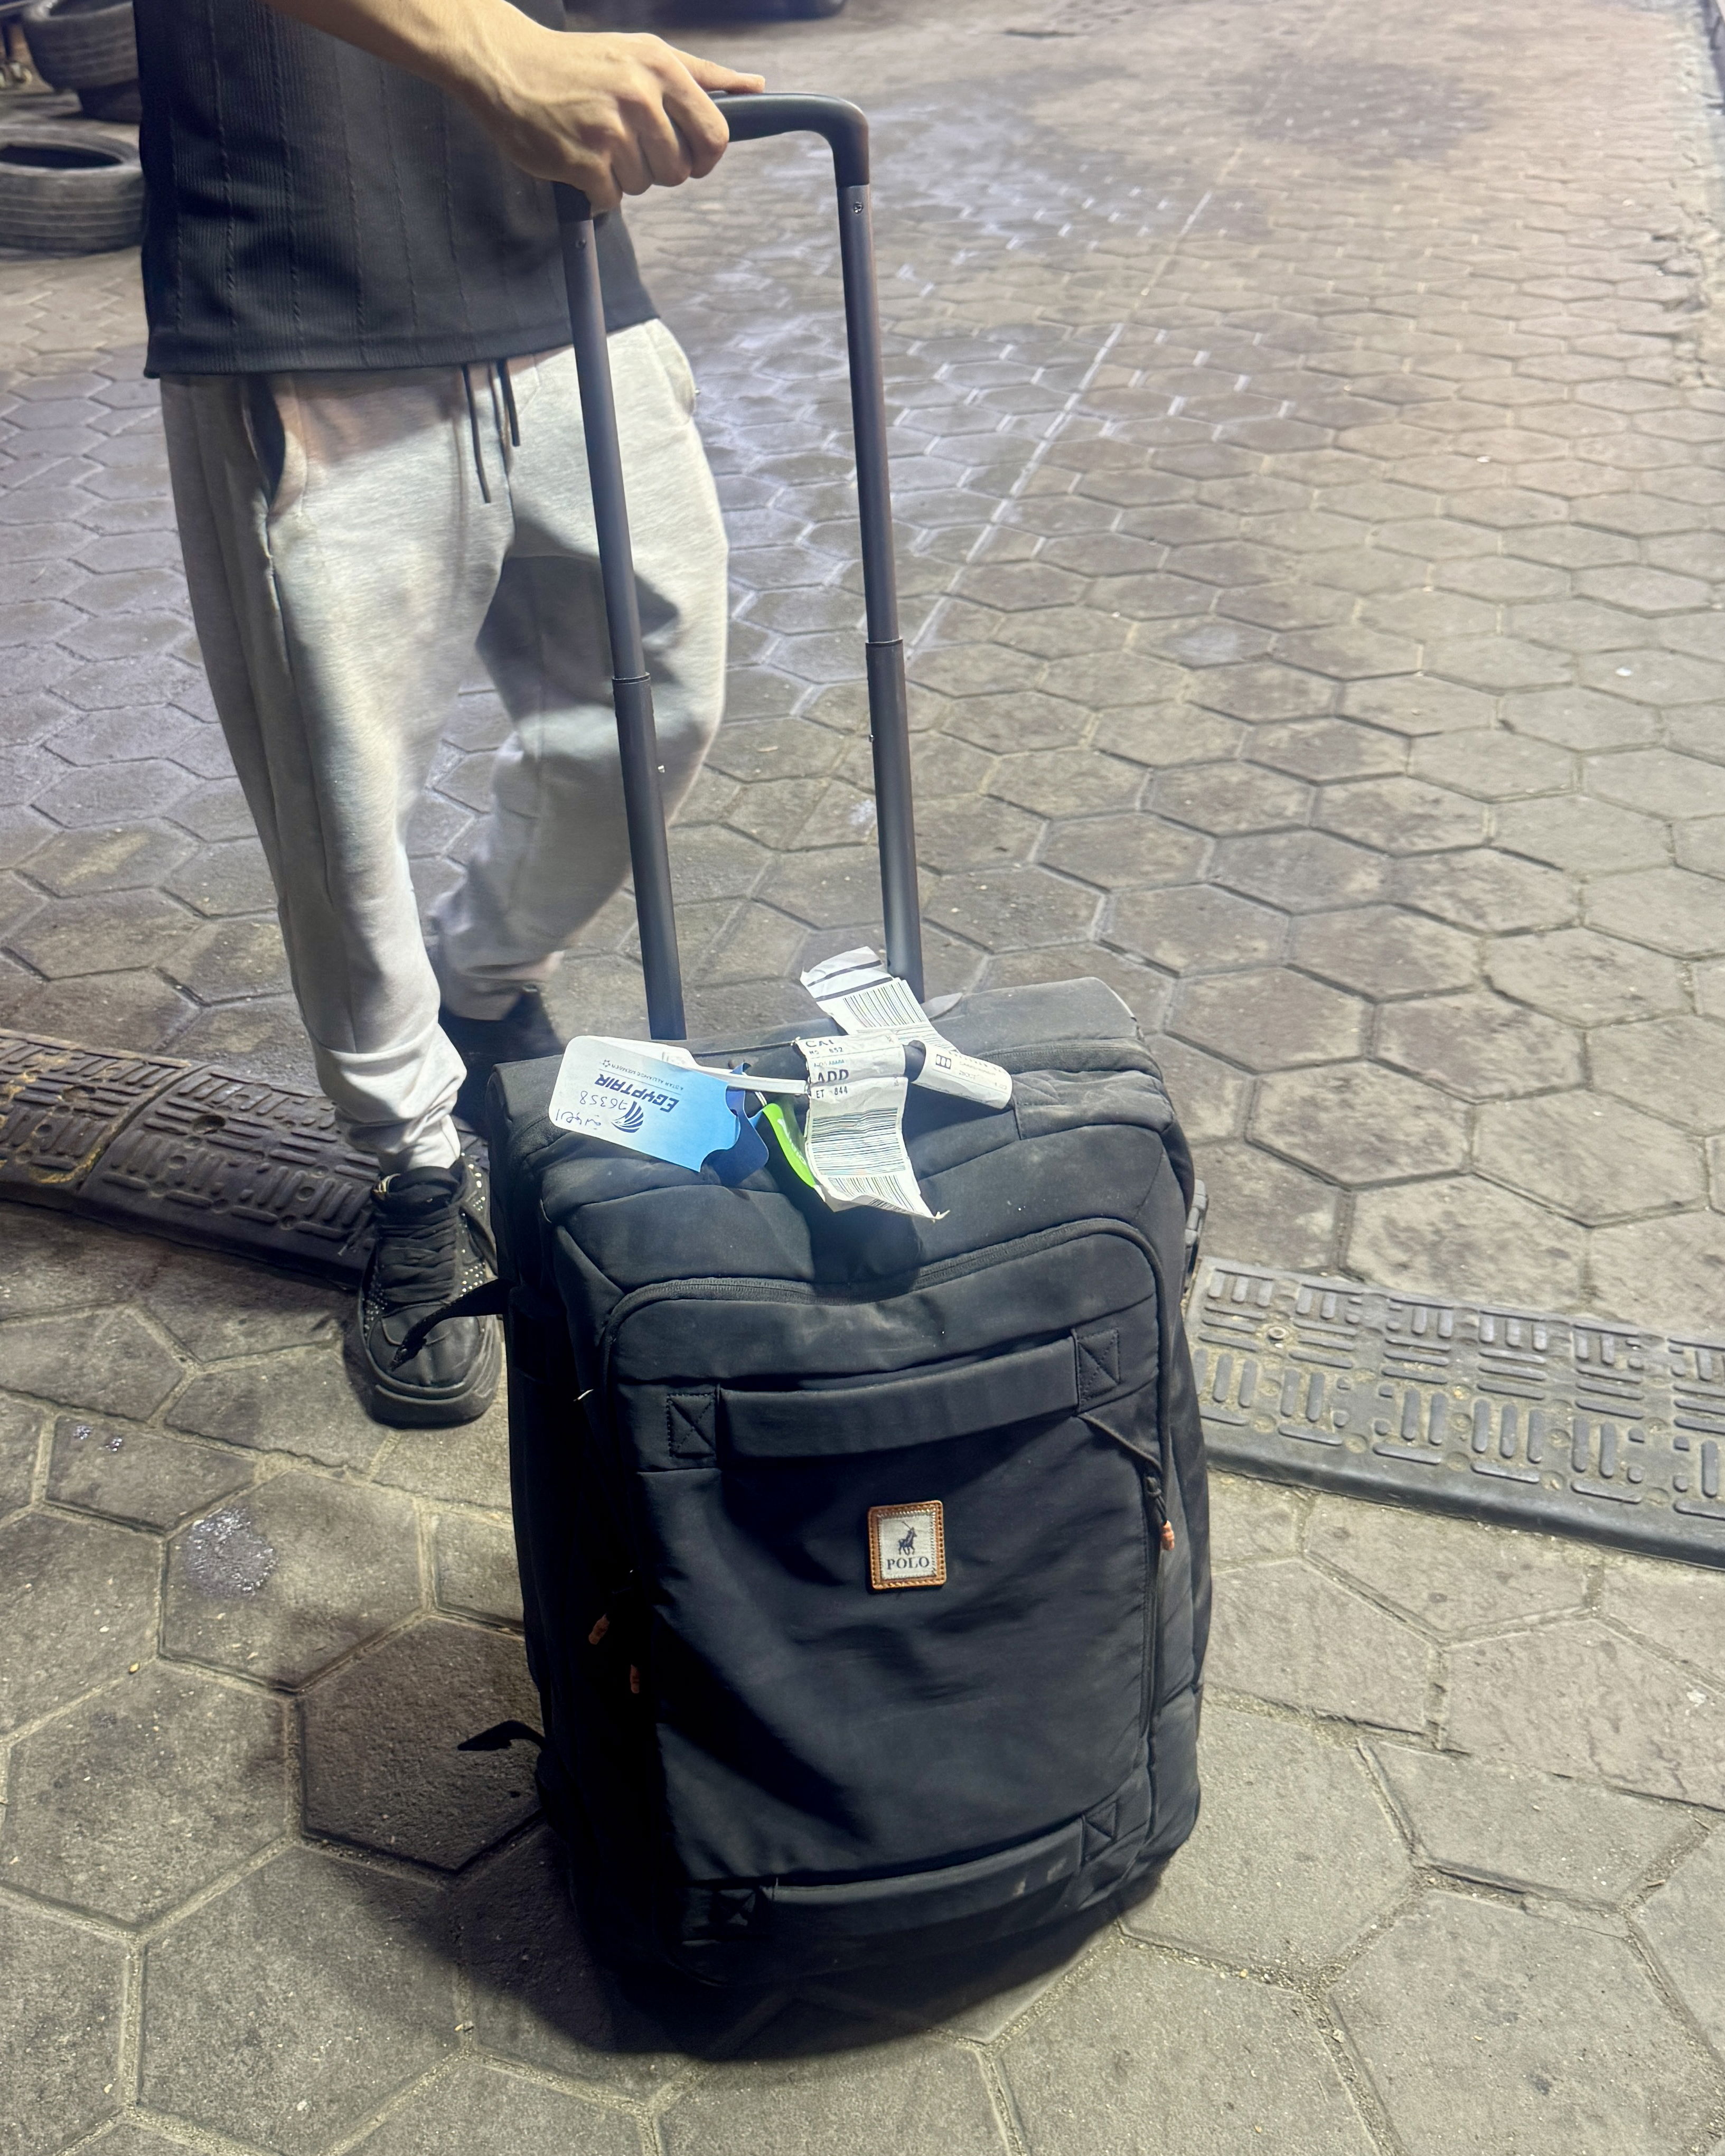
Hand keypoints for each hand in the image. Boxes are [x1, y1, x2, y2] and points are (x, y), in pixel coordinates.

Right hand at [472, 31, 764, 207]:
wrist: (506, 65)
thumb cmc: (579, 63)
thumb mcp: (644, 53)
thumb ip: (703, 75)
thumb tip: (756, 88)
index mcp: (661, 67)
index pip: (715, 135)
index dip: (706, 158)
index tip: (688, 156)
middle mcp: (639, 95)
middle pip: (680, 170)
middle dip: (658, 167)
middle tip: (627, 143)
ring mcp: (610, 130)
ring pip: (645, 186)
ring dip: (623, 176)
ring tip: (596, 142)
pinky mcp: (582, 160)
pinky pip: (611, 199)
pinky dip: (596, 190)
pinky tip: (578, 158)